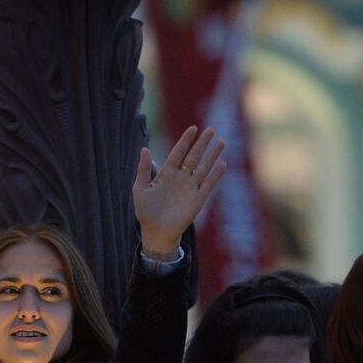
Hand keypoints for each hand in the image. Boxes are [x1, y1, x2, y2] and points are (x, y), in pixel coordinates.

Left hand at [133, 125, 226, 260]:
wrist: (156, 233)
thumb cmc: (145, 212)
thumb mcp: (140, 189)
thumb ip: (143, 170)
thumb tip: (144, 149)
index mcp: (166, 174)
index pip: (178, 152)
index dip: (186, 140)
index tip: (193, 128)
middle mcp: (180, 178)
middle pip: (194, 156)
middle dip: (203, 143)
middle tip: (211, 129)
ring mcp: (190, 188)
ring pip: (204, 167)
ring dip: (213, 155)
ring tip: (221, 142)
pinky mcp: (198, 200)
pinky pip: (209, 185)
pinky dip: (216, 175)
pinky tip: (223, 164)